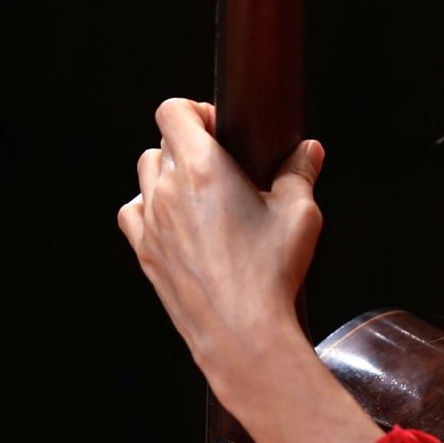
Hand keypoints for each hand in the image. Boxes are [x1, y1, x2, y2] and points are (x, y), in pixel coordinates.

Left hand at [118, 98, 325, 409]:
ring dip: (168, 173)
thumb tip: (309, 150)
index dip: (195, 110)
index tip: (221, 128)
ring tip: (202, 193)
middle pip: (162, 142)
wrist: (241, 332)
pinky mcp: (144, 252)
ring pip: (145, 175)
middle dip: (190, 144)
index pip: (172, 111)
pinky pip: (134, 213)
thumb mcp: (299, 213)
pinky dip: (150, 208)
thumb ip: (300, 173)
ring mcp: (150, 222)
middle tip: (223, 164)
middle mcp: (167, 190)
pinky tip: (178, 222)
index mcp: (202, 167)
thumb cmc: (270, 272)